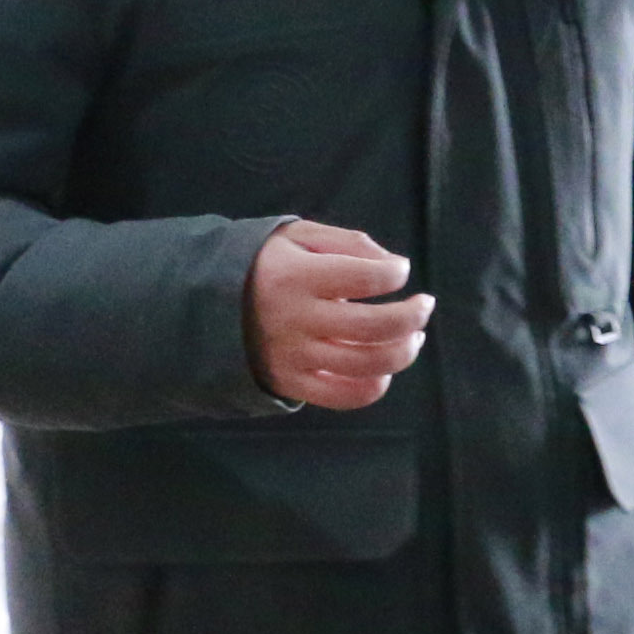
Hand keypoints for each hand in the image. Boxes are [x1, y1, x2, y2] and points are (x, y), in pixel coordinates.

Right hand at [248, 220, 433, 409]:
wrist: (209, 303)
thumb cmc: (267, 264)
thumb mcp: (298, 236)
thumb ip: (348, 242)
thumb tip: (394, 265)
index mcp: (296, 276)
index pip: (367, 277)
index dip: (396, 273)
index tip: (399, 270)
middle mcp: (295, 319)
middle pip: (376, 327)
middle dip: (414, 315)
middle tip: (424, 305)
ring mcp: (294, 355)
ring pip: (369, 365)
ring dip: (405, 351)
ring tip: (414, 336)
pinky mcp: (292, 382)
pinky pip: (346, 396)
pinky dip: (376, 385)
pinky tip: (383, 367)